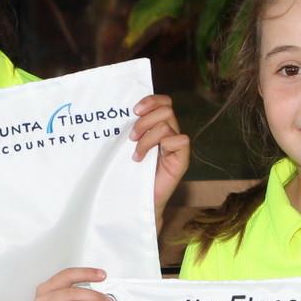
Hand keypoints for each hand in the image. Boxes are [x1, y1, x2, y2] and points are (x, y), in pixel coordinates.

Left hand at [130, 94, 189, 219]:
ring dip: (146, 138)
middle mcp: (171, 132)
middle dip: (144, 121)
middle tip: (131, 137)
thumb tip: (117, 112)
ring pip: (166, 125)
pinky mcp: (182, 159)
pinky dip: (159, 146)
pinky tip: (142, 159)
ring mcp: (177, 146)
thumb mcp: (127, 146)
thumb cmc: (131, 172)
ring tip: (135, 152)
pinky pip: (179, 140)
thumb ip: (130, 129)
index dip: (151, 100)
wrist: (137, 199)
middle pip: (166, 109)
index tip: (134, 110)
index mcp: (159, 126)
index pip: (163, 102)